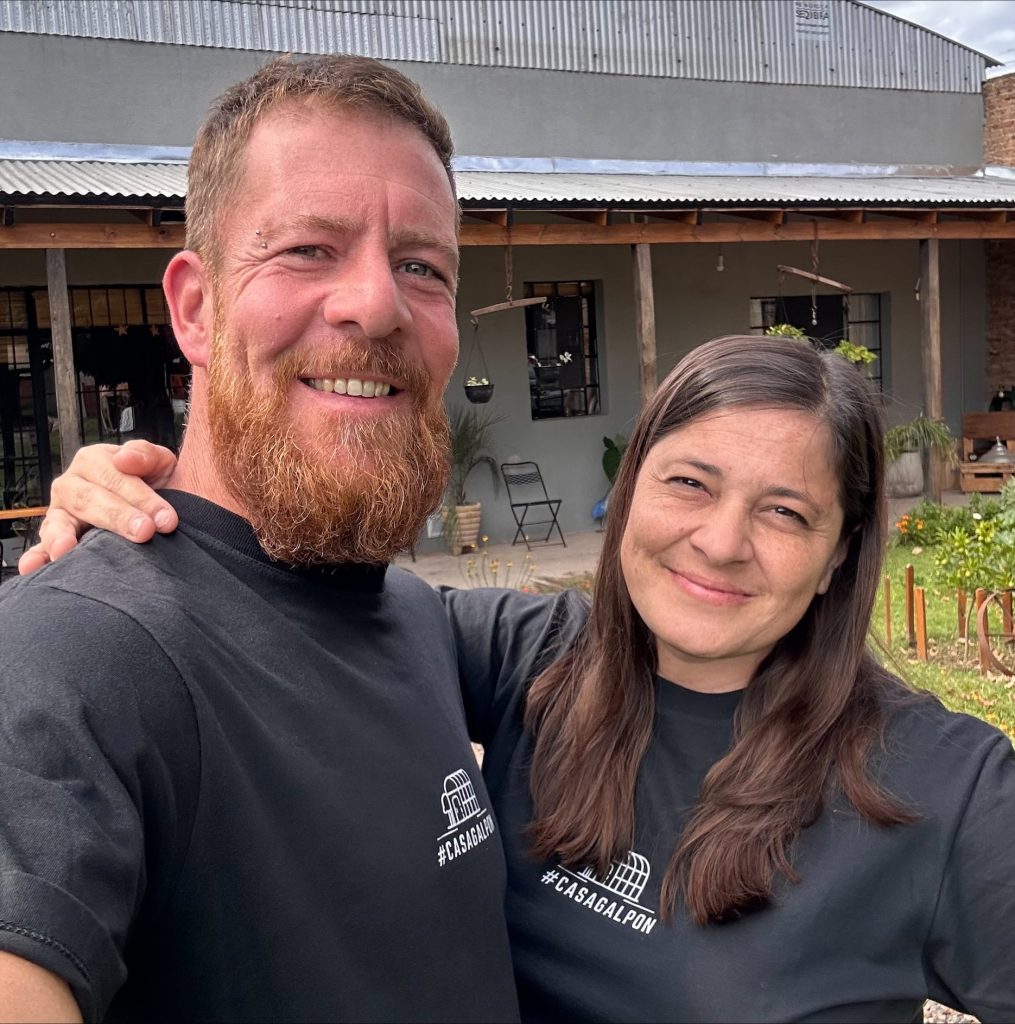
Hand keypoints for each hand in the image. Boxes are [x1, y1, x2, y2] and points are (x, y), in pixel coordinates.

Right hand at [18, 440, 178, 573]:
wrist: (161, 512)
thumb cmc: (158, 486)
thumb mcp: (160, 464)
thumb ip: (146, 455)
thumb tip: (124, 458)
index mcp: (94, 461)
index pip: (113, 477)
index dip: (141, 497)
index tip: (166, 519)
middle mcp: (72, 485)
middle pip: (88, 499)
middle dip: (117, 516)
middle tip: (144, 532)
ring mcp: (60, 514)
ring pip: (58, 523)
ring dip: (62, 536)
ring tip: (67, 548)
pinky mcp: (55, 540)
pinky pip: (41, 549)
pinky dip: (37, 558)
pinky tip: (34, 567)